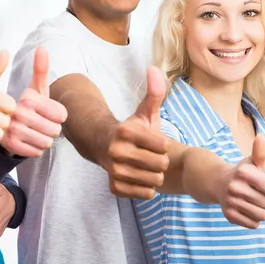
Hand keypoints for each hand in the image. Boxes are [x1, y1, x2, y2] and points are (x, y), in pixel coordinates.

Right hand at [0, 47, 67, 156]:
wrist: (2, 125)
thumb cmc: (24, 106)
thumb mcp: (33, 88)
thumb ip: (40, 70)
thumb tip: (42, 48)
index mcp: (26, 98)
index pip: (61, 114)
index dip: (59, 116)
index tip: (47, 112)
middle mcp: (16, 112)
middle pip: (54, 129)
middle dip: (52, 129)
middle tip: (41, 125)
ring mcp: (11, 129)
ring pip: (46, 142)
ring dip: (44, 140)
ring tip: (35, 133)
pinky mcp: (9, 144)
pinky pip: (36, 152)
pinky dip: (36, 149)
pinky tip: (28, 142)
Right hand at [103, 67, 169, 199]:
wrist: (101, 146)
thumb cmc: (129, 130)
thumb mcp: (143, 112)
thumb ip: (154, 93)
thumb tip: (154, 69)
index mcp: (125, 131)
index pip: (163, 145)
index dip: (163, 144)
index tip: (156, 142)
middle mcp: (117, 151)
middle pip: (160, 165)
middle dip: (161, 162)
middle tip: (154, 157)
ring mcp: (113, 170)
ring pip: (153, 181)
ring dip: (155, 176)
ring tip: (148, 168)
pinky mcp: (113, 185)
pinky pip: (143, 194)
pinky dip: (146, 189)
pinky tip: (140, 178)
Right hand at [217, 134, 264, 228]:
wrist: (216, 183)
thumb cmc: (242, 174)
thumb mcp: (251, 162)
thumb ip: (260, 152)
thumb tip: (261, 137)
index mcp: (243, 173)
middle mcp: (235, 187)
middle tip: (259, 194)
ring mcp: (230, 202)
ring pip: (263, 216)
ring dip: (262, 211)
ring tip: (253, 202)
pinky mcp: (228, 215)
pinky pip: (253, 225)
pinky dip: (253, 219)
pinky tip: (246, 210)